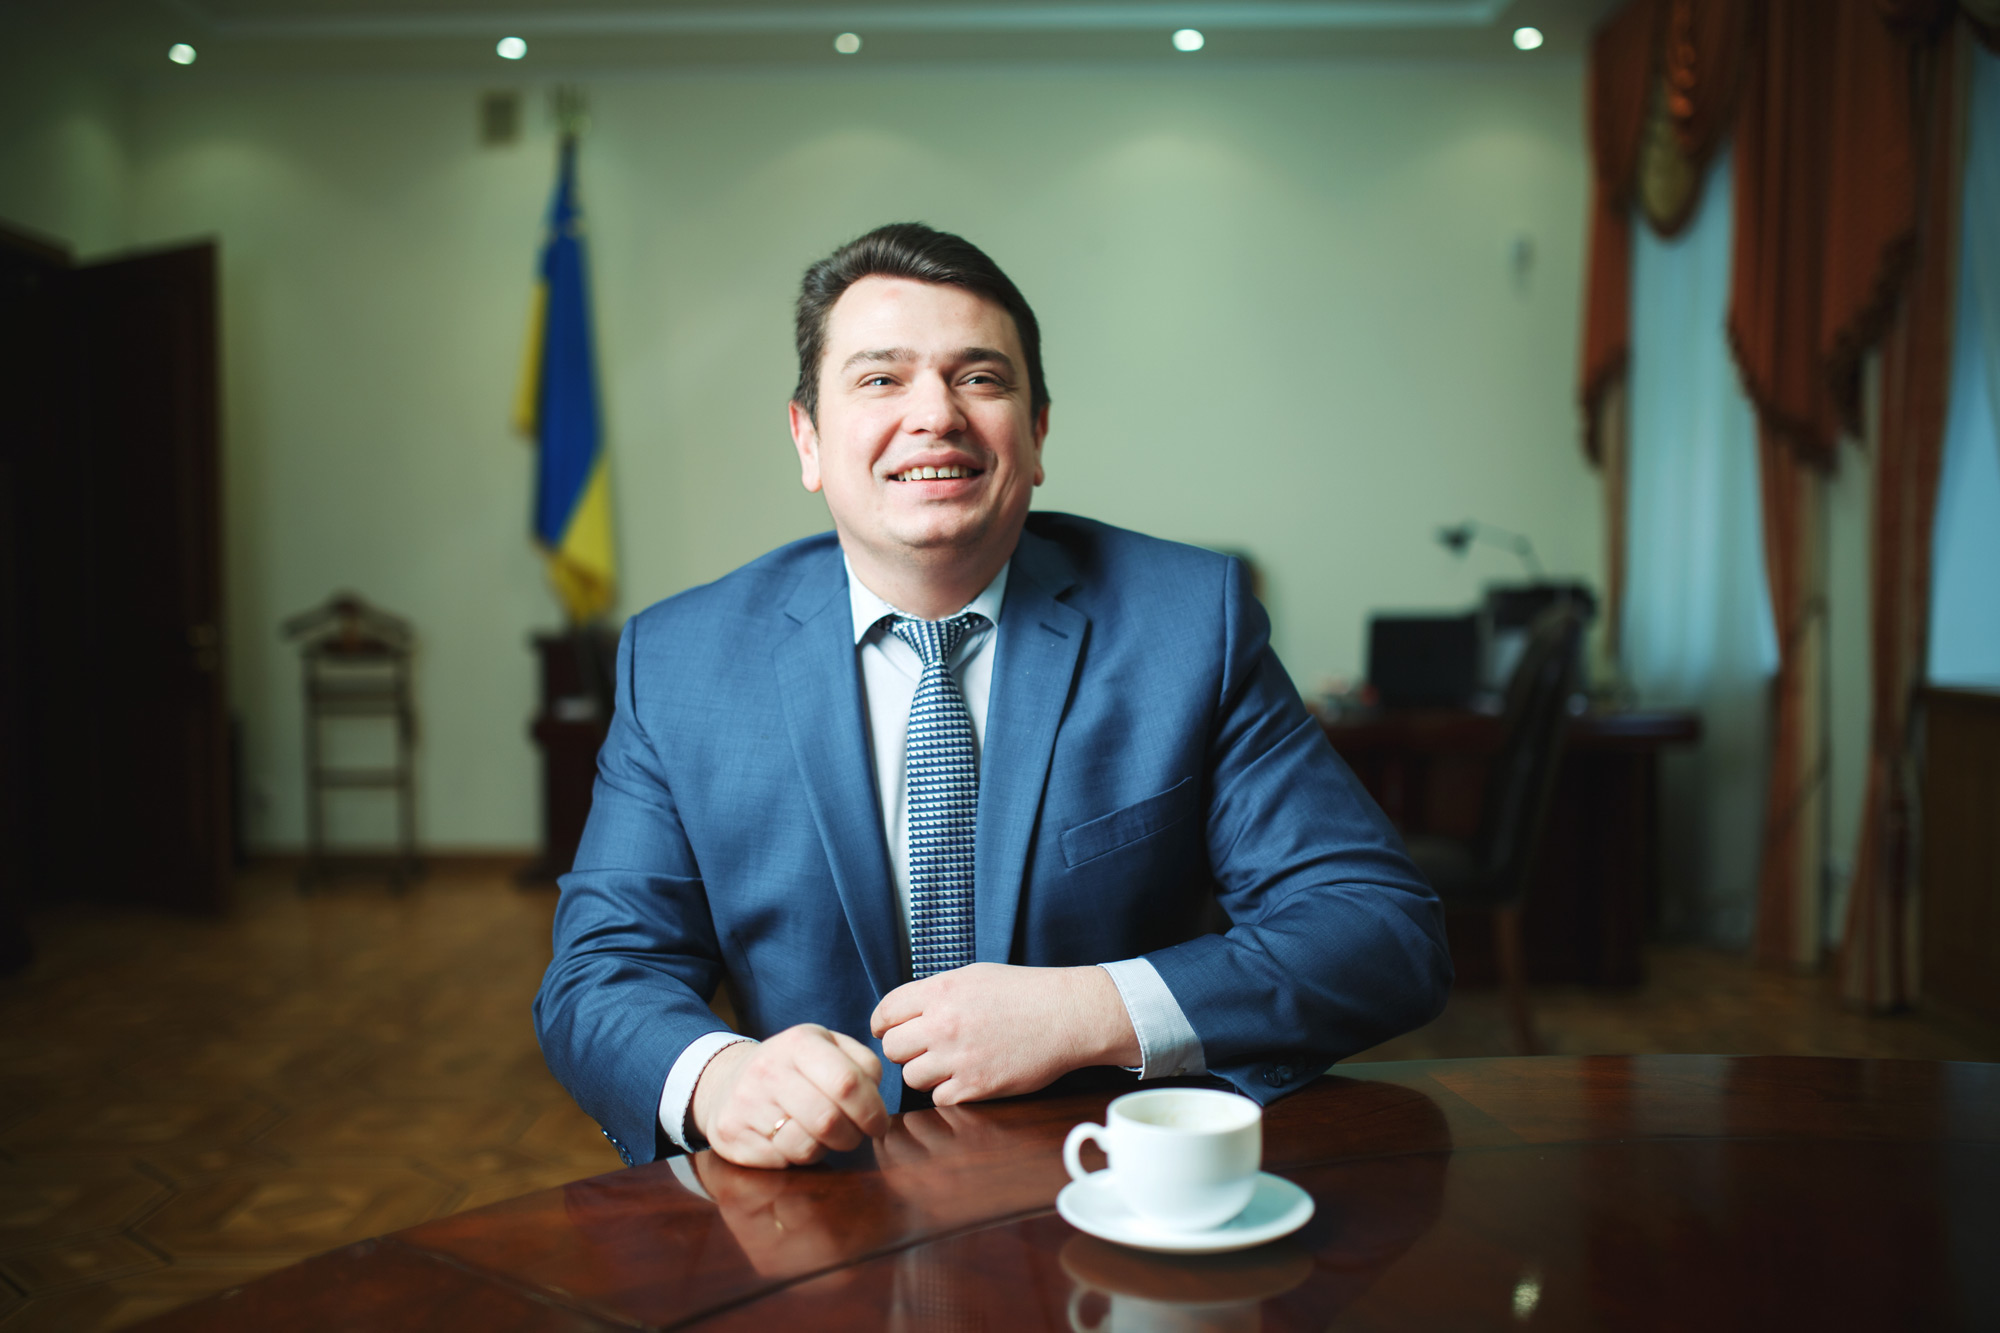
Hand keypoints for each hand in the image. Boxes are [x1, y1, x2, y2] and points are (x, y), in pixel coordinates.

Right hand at [690, 1024, 889, 1167]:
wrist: (725, 1082)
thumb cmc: (791, 1068)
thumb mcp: (826, 1047)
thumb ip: (862, 1063)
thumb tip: (876, 1093)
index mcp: (799, 1043)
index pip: (847, 1082)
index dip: (872, 1110)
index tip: (879, 1123)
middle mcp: (768, 1070)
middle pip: (828, 1120)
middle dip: (852, 1135)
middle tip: (855, 1134)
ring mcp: (746, 1104)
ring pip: (805, 1147)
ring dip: (825, 1148)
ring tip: (823, 1135)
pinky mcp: (732, 1136)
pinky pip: (782, 1161)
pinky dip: (797, 1157)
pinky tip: (793, 1138)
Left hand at [870, 963, 1139, 1105]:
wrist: (1065, 1016)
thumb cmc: (1023, 992)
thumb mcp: (973, 976)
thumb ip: (935, 992)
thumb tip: (903, 1012)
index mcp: (940, 991)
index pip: (885, 1012)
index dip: (882, 1023)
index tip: (886, 1030)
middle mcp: (943, 1025)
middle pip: (892, 1048)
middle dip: (903, 1049)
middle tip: (921, 1048)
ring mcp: (959, 1058)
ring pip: (911, 1077)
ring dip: (924, 1072)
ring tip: (946, 1063)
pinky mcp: (976, 1087)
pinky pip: (939, 1098)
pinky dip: (948, 1091)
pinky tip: (965, 1077)